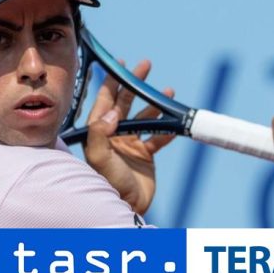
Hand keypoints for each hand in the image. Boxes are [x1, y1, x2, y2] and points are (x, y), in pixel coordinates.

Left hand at [84, 60, 175, 214]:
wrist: (127, 207)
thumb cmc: (108, 184)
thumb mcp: (100, 158)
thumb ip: (101, 133)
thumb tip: (112, 111)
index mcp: (98, 133)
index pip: (104, 102)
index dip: (112, 83)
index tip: (120, 65)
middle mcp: (113, 135)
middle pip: (124, 103)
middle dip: (135, 85)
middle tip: (145, 65)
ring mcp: (130, 144)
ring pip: (144, 118)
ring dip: (154, 105)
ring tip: (167, 90)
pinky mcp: (145, 155)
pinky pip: (158, 137)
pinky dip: (167, 129)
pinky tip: (175, 121)